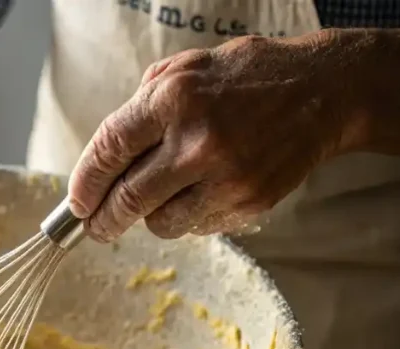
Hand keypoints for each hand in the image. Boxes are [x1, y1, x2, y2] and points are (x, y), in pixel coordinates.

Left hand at [67, 32, 353, 240]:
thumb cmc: (246, 78)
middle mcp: (197, 140)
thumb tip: (102, 159)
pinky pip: (197, 227)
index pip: (109, 150)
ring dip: (149, 218)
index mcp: (173, 98)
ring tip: (157, 201)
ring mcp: (225, 176)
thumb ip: (142, 107)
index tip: (75, 203)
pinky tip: (200, 193)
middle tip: (96, 228)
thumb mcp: (185, 69)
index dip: (85, 183)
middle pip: (129, 198)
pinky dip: (188, 218)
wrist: (324, 92)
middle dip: (104, 220)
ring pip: (161, 222)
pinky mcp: (248, 202)